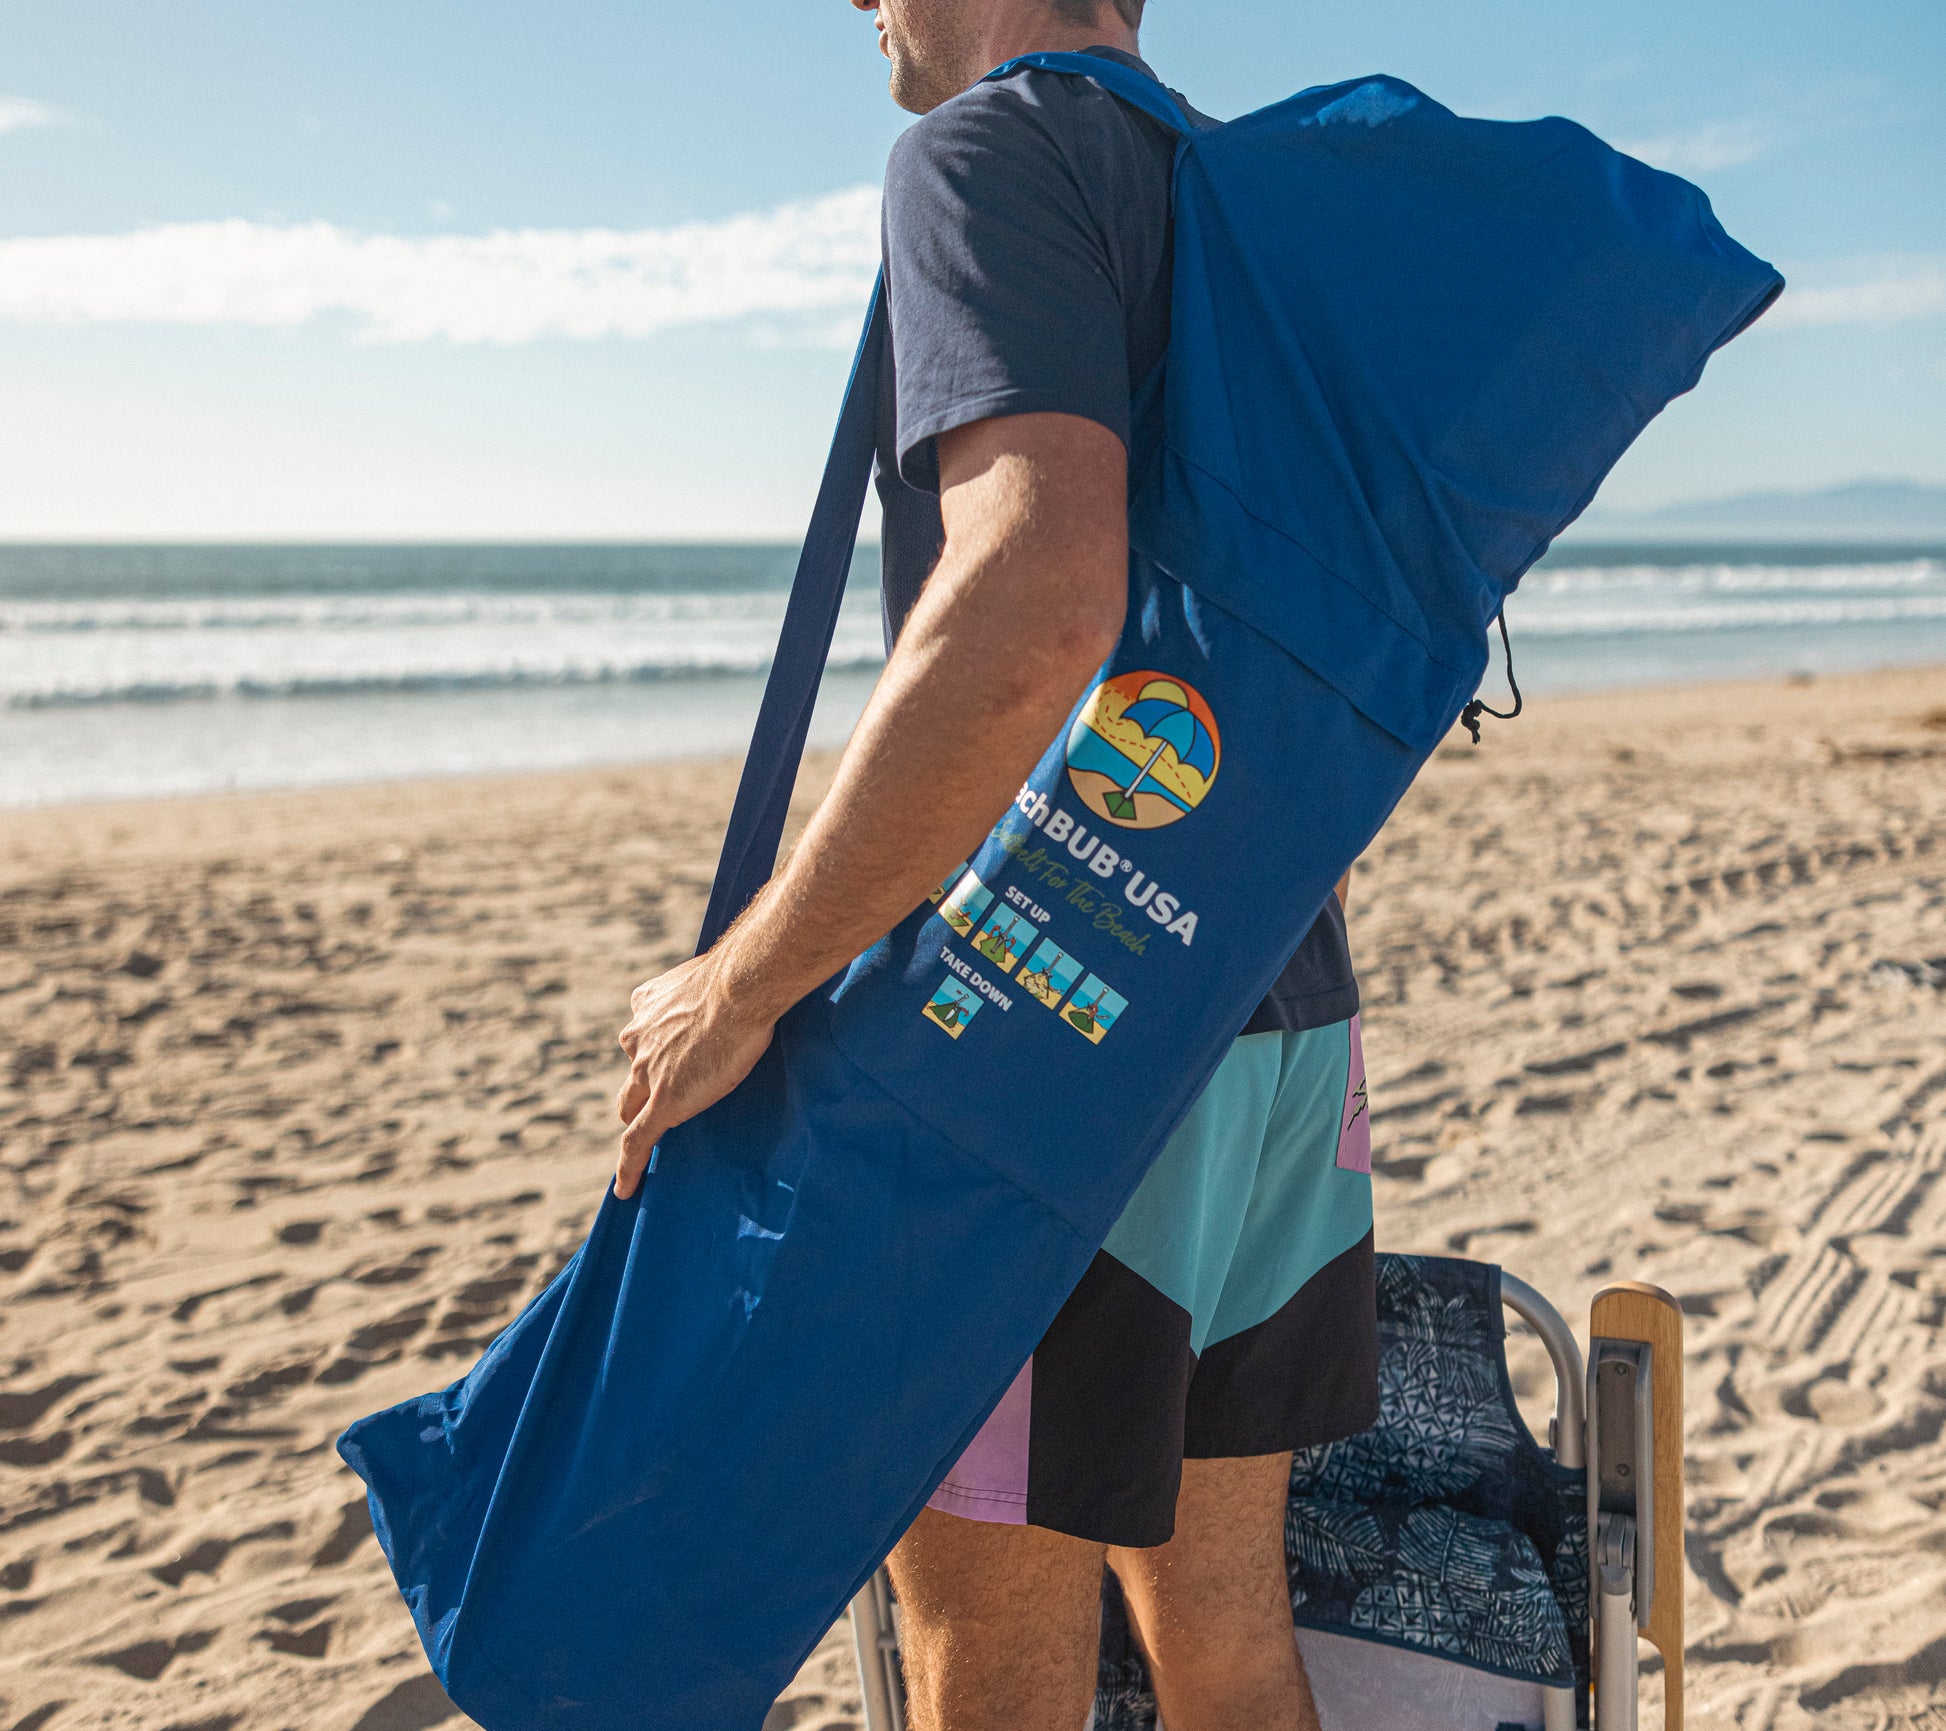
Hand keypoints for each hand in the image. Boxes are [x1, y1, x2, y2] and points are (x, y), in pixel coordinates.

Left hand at [612, 954, 778, 1198]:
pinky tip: (627, 1189)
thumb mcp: (714, 976)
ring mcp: (648, 1073)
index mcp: (647, 1005)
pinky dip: (629, 1167)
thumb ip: (712, 990)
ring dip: (638, 1119)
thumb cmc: (739, 978)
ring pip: (632, 1106)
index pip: (642, 1035)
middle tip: (662, 1097)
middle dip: (642, 1087)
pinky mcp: (664, 1102)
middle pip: (633, 1075)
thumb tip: (746, 986)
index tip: (663, 1057)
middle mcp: (639, 1039)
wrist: (738, 990)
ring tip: (645, 1142)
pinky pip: (638, 1141)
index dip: (652, 1050)